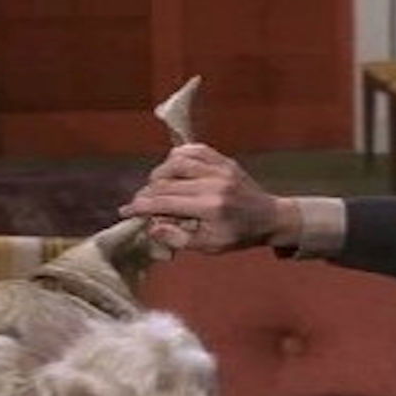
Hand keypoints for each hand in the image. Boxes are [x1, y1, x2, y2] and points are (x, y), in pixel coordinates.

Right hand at [118, 143, 300, 253]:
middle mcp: (213, 183)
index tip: (126, 211)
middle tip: (142, 203)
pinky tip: (173, 168)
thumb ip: (179, 237)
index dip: (141, 206)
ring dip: (160, 172)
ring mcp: (219, 168)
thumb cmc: (239, 236)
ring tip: (157, 186)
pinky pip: (194, 150)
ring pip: (177, 160)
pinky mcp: (224, 160)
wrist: (269, 217)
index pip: (165, 202)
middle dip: (147, 193)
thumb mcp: (210, 246)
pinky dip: (178, 157)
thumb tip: (151, 226)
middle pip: (167, 181)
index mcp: (210, 207)